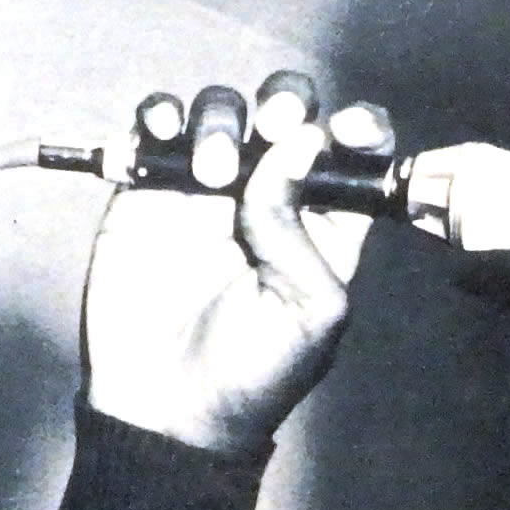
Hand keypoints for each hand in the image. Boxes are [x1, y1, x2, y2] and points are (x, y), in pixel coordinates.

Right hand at [81, 95, 392, 455]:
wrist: (168, 408)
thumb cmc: (252, 373)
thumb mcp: (309, 310)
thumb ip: (301, 226)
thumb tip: (293, 144)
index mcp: (325, 224)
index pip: (354, 155)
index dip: (360, 128)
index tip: (348, 131)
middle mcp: (269, 197)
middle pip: (287, 114)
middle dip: (286, 102)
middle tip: (275, 126)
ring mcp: (206, 190)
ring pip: (222, 111)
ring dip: (220, 122)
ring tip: (210, 176)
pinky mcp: (148, 190)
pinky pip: (154, 128)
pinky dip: (157, 115)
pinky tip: (161, 135)